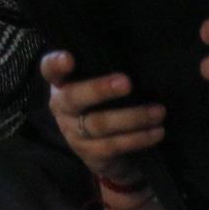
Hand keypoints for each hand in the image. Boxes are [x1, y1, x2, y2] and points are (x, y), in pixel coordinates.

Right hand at [40, 51, 163, 182]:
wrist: (105, 152)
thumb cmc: (103, 105)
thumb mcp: (99, 87)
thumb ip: (104, 72)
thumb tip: (136, 56)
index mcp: (61, 84)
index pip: (50, 70)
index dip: (56, 64)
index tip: (70, 59)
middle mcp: (62, 106)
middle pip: (74, 97)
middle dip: (99, 90)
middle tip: (127, 83)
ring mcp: (73, 132)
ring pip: (99, 124)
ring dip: (132, 117)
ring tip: (158, 111)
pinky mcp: (89, 153)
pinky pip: (113, 145)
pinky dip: (138, 138)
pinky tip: (157, 131)